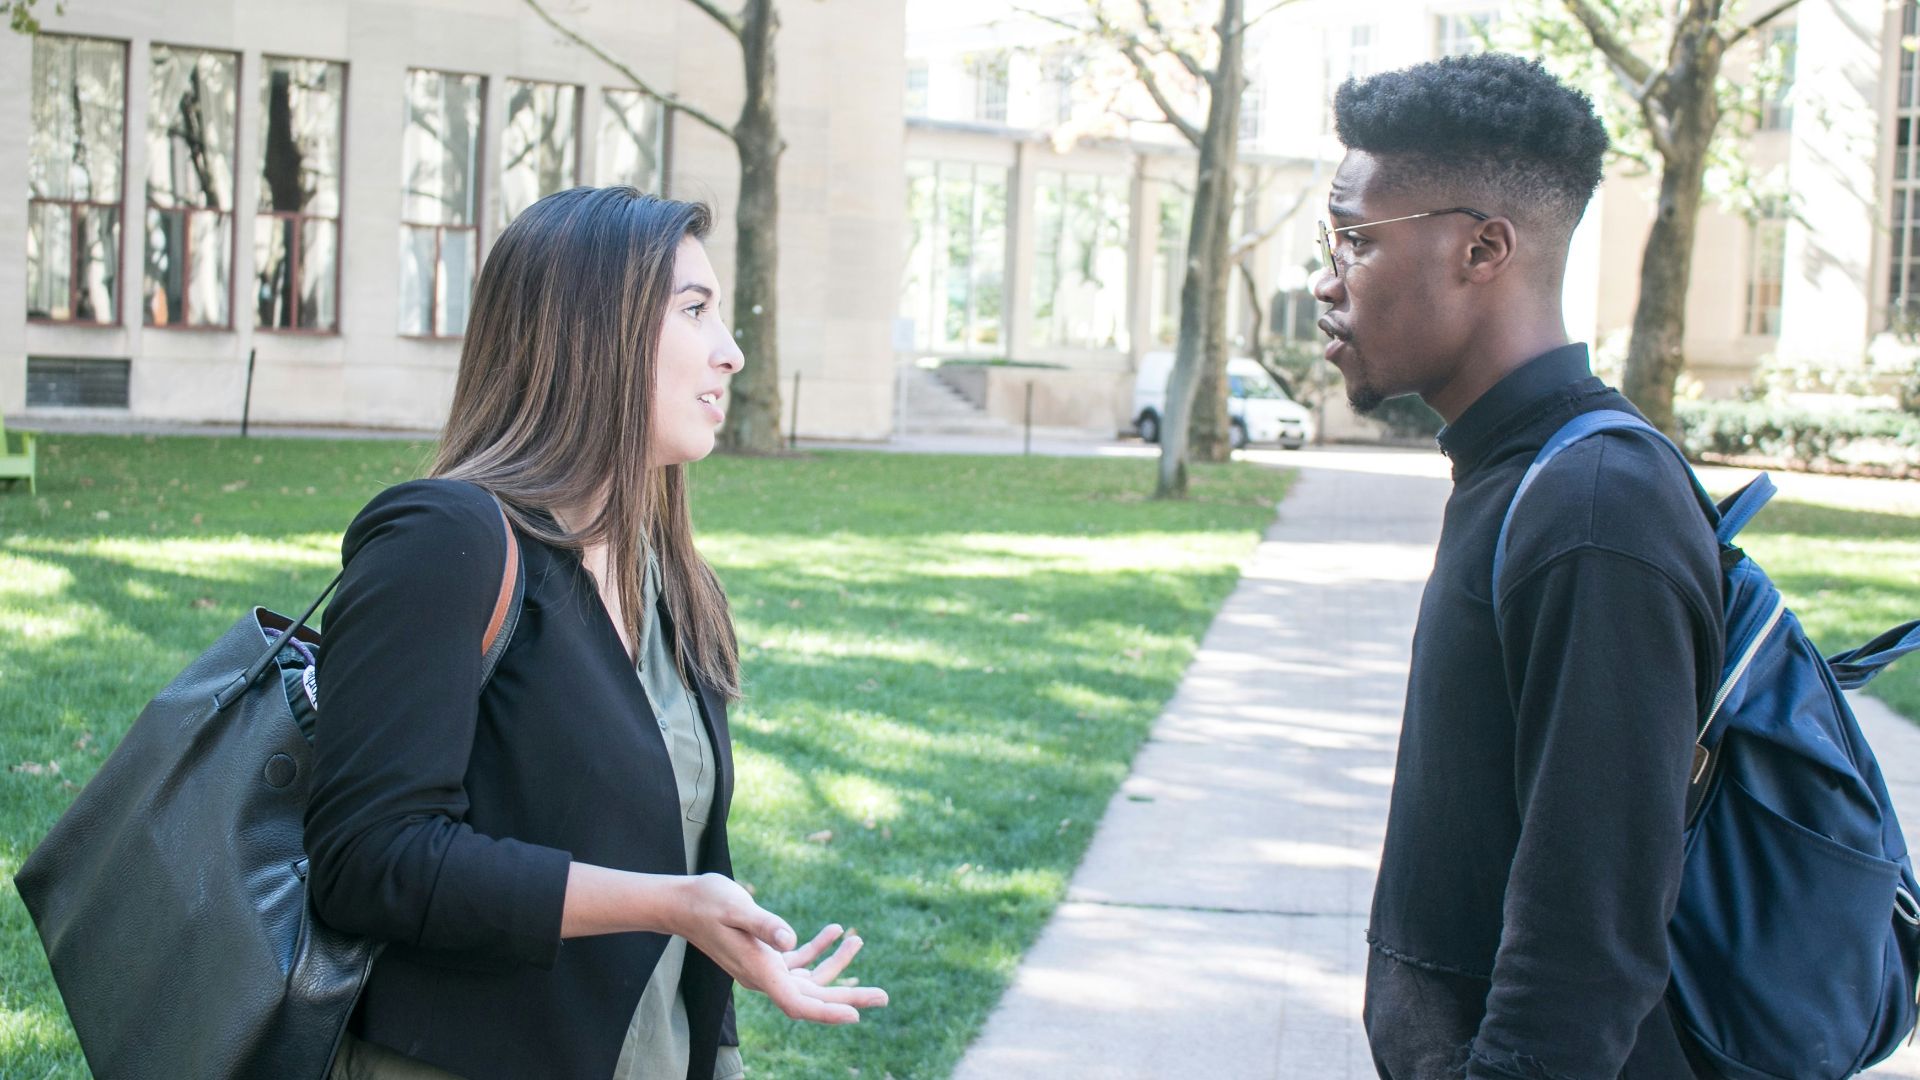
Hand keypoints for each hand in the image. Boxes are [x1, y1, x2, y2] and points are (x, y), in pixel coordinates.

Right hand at [670, 874, 889, 1023]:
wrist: (682, 902)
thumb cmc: (708, 902)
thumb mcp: (738, 907)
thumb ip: (764, 924)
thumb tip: (791, 940)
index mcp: (759, 972)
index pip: (799, 1004)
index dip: (828, 1012)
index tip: (857, 1015)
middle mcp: (763, 976)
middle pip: (812, 997)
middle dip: (849, 996)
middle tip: (883, 997)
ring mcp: (764, 968)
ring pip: (808, 978)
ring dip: (836, 965)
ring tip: (858, 941)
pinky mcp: (764, 955)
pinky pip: (797, 962)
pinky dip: (817, 949)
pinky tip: (834, 932)